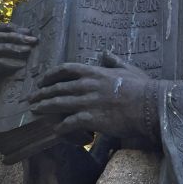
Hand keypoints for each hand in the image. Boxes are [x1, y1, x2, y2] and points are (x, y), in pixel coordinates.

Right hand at [0, 23, 37, 105]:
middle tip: (32, 41)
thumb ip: (20, 47)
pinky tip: (21, 65)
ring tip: (28, 50)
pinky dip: (7, 62)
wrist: (8, 106)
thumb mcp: (20, 61)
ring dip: (11, 47)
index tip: (29, 32)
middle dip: (15, 37)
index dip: (11, 28)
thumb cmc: (16, 82)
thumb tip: (32, 34)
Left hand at [29, 51, 155, 140]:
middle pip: (58, 87)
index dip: (51, 74)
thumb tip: (106, 53)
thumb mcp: (129, 69)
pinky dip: (61, 127)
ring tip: (35, 110)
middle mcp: (88, 85)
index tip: (42, 80)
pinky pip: (70, 123)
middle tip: (32, 98)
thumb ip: (114, 61)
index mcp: (95, 72)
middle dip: (42, 92)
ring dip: (45, 107)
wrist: (150, 106)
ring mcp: (88, 102)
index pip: (66, 69)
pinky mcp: (92, 118)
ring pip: (59, 103)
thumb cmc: (143, 88)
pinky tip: (56, 130)